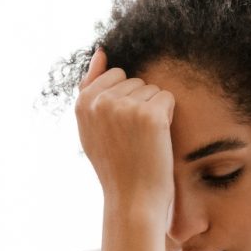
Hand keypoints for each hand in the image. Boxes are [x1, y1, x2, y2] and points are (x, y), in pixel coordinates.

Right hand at [75, 45, 175, 219]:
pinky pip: (167, 98)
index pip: (116, 77)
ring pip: (152, 90)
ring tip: (142, 142)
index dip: (123, 103)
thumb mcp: (92, 127)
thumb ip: (91, 88)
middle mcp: (100, 101)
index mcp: (83, 102)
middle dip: (139, 107)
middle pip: (135, 81)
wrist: (132, 200)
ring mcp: (125, 106)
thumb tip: (101, 50)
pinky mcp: (150, 115)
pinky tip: (156, 140)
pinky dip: (168, 118)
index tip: (118, 131)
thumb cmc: (116, 165)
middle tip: (132, 140)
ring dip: (153, 113)